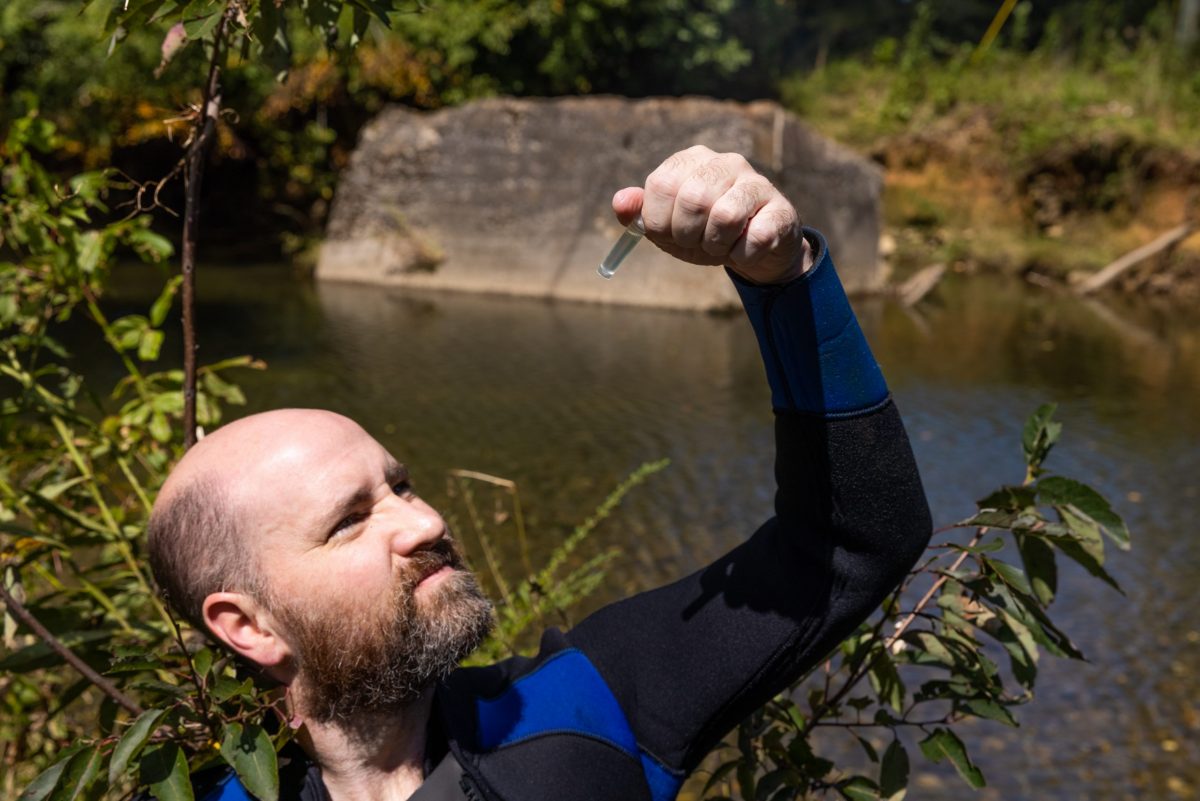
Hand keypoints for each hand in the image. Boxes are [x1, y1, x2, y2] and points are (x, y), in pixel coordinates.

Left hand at [612, 145, 812, 284]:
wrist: (754, 249)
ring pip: (725, 217)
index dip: (659, 221)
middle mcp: (725, 162)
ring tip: (721, 245)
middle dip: (687, 236)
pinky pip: (755, 238)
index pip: (660, 185)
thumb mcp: (666, 226)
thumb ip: (640, 214)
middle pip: (692, 200)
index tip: (669, 234)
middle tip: (697, 242)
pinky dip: (742, 256)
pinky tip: (745, 250)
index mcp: (691, 160)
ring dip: (716, 246)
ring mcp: (757, 182)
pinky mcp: (781, 209)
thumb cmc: (704, 232)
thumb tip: (621, 202)